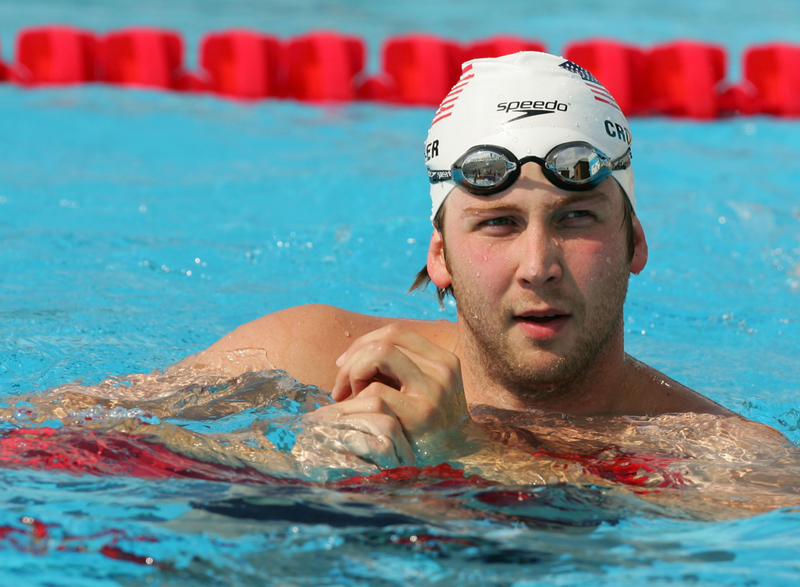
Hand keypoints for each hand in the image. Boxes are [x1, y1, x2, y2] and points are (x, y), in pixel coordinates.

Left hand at [306, 324, 482, 465]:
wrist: (459, 462)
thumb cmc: (429, 426)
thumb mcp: (422, 390)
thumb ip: (398, 370)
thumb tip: (350, 357)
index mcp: (443, 359)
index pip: (394, 333)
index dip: (362, 344)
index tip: (344, 365)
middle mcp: (442, 369)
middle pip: (383, 342)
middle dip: (353, 360)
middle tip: (341, 387)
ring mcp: (434, 391)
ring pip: (379, 356)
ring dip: (354, 374)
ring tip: (351, 399)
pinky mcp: (420, 415)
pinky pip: (376, 392)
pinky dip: (357, 401)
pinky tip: (358, 417)